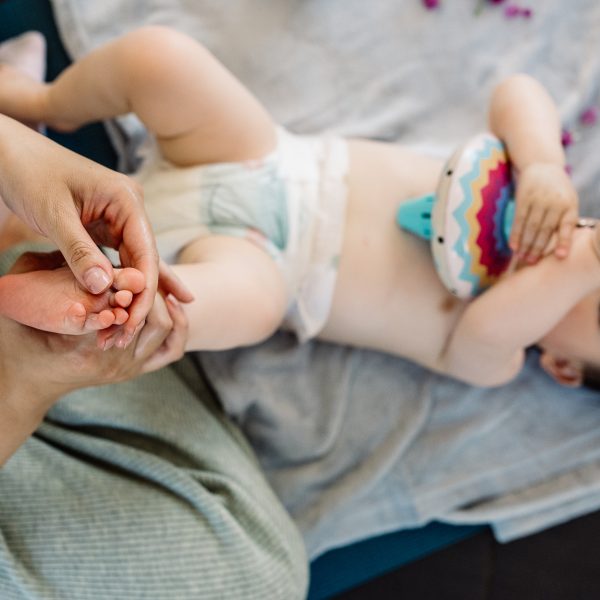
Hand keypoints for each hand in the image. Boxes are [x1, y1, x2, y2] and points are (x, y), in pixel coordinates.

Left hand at [0, 114, 192, 338]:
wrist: (10, 153)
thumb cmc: (29, 174)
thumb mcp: (53, 214)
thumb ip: (80, 251)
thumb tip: (103, 288)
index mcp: (127, 200)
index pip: (146, 253)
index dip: (142, 292)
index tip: (131, 323)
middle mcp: (130, 210)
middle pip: (144, 263)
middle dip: (136, 301)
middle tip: (125, 336)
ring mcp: (120, 219)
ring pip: (133, 266)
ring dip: (127, 298)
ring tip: (122, 332)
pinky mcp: (106, 227)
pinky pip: (118, 261)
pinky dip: (118, 285)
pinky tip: (129, 308)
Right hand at [0, 284, 186, 465]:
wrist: (26, 383)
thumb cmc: (20, 339)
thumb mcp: (21, 303)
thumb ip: (42, 271)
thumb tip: (76, 246)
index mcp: (85, 346)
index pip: (123, 309)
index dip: (127, 284)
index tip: (120, 270)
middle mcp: (114, 362)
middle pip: (153, 317)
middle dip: (147, 291)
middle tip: (136, 274)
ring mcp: (129, 368)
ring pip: (166, 329)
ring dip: (162, 303)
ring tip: (149, 283)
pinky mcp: (139, 369)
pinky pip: (173, 348)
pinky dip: (177, 324)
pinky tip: (168, 304)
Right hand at [509, 162, 577, 263]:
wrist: (543, 166)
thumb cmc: (558, 192)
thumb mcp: (568, 202)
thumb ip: (564, 222)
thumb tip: (558, 250)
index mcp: (570, 205)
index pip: (567, 225)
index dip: (564, 242)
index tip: (561, 257)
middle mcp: (555, 202)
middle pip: (544, 230)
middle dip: (537, 249)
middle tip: (531, 263)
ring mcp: (538, 199)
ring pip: (530, 227)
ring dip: (525, 244)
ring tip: (522, 258)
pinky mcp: (524, 198)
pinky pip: (519, 220)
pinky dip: (516, 234)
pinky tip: (513, 246)